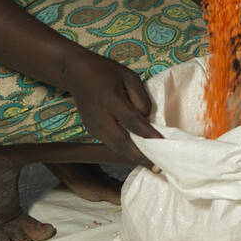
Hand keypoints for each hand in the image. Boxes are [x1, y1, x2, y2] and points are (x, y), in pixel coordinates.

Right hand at [61, 55, 162, 170]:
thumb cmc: (107, 72)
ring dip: (133, 158)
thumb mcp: (129, 76)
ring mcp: (93, 126)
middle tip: (158, 168)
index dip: (148, 134)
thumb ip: (140, 98)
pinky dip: (125, 151)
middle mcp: (100, 117)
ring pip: (115, 147)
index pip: (132, 121)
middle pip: (121, 142)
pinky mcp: (92, 131)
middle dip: (140, 157)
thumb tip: (148, 119)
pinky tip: (138, 155)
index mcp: (110, 100)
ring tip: (151, 166)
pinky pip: (111, 144)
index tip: (163, 144)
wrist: (77, 74)